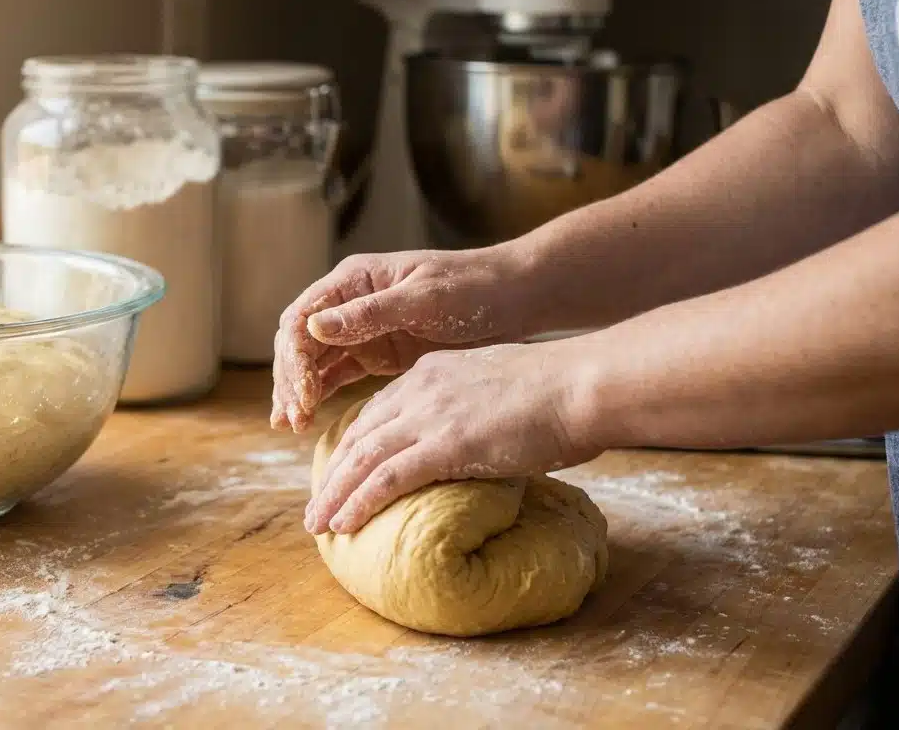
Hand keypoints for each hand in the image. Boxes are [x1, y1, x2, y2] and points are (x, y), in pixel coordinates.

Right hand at [270, 248, 530, 432]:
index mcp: (354, 280)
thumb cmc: (473, 288)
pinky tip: (306, 421)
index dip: (296, 357)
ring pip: (312, 363)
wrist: (514, 300)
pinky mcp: (375, 355)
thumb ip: (370, 313)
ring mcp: (359, 331)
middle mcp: (348, 303)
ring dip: (298, 392)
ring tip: (292, 427)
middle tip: (295, 418)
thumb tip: (315, 327)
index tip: (305, 392)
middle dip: (291, 379)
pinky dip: (318, 396)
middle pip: (299, 342)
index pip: (302, 317)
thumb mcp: (424, 298)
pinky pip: (335, 376)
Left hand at [303, 343, 600, 534]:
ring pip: (363, 458)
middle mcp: (420, 390)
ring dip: (334, 495)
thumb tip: (481, 438)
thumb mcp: (501, 390)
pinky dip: (359, 502)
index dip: (355, 445)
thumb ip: (477, 410)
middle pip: (360, 435)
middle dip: (334, 473)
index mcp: (433, 372)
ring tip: (317, 524)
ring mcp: (430, 416)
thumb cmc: (561, 392)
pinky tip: (343, 523)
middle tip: (317, 504)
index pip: (379, 411)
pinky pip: (387, 478)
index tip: (342, 471)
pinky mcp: (445, 445)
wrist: (581, 385)